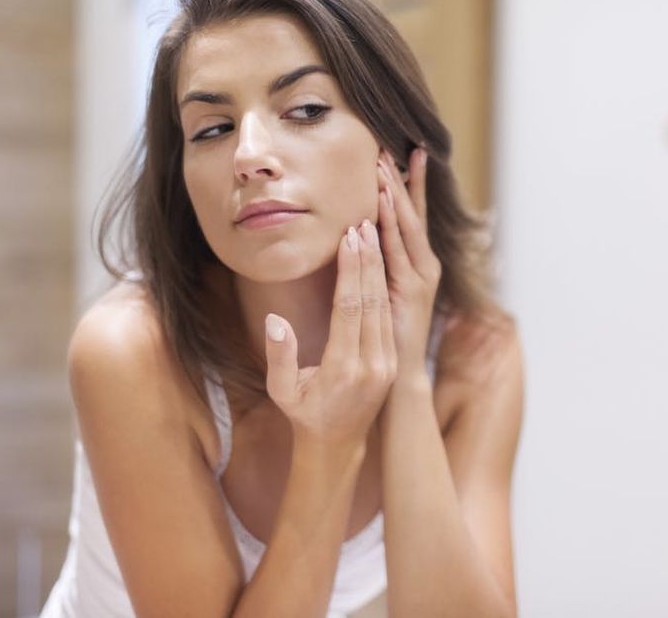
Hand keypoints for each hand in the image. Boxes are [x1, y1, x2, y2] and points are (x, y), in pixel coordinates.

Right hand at [263, 221, 396, 444]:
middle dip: (368, 259)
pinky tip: (378, 263)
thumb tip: (275, 320)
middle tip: (364, 221)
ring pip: (384, 306)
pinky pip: (388, 317)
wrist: (337, 445)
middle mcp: (372, 364)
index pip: (350, 308)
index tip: (350, 238)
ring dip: (379, 268)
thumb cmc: (303, 414)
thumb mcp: (282, 392)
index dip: (351, 270)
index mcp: (343, 368)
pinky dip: (384, 287)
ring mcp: (386, 363)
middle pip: (371, 300)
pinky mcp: (392, 361)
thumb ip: (279, 357)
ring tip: (373, 233)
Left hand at [375, 148, 441, 379]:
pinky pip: (399, 251)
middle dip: (403, 181)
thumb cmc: (385, 340)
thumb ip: (374, 273)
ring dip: (396, 194)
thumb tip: (359, 244)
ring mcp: (422, 279)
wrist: (397, 383)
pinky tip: (380, 202)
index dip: (405, 187)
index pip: (409, 219)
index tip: (398, 156)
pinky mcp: (413, 292)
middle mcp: (424, 268)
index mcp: (415, 267)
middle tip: (393, 146)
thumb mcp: (379, 300)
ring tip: (385, 164)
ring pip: (407, 228)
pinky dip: (391, 225)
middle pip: (412, 215)